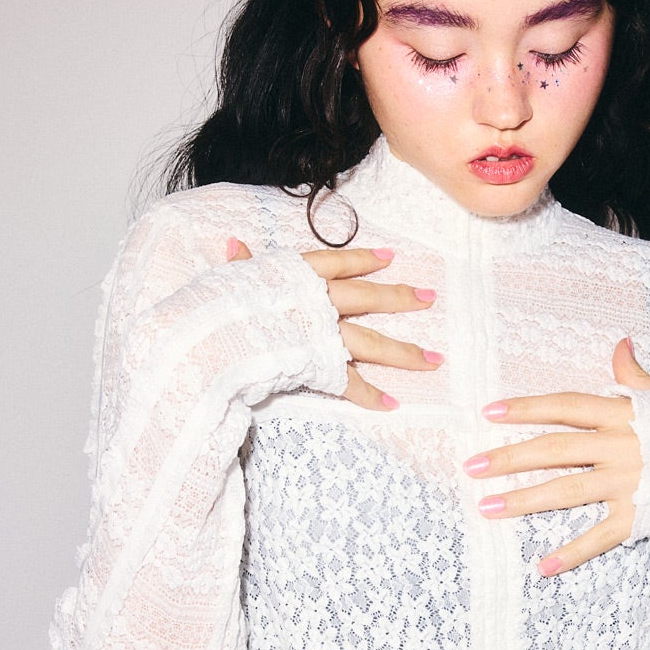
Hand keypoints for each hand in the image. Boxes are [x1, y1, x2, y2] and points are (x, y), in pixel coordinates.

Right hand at [226, 238, 441, 409]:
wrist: (215, 338)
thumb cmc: (219, 305)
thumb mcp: (231, 279)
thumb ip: (241, 264)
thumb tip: (236, 245)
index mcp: (299, 275)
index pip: (339, 262)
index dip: (365, 259)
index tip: (390, 257)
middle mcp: (320, 302)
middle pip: (369, 298)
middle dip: (401, 298)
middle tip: (430, 298)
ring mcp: (325, 335)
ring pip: (373, 343)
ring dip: (406, 353)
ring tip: (434, 361)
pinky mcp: (322, 367)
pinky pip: (351, 384)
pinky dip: (371, 396)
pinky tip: (392, 404)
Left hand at [462, 338, 649, 574]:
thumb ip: (634, 375)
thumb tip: (620, 343)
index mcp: (623, 415)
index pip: (566, 407)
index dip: (527, 408)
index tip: (489, 412)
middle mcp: (621, 447)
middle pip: (555, 449)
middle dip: (509, 457)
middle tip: (470, 467)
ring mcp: (629, 484)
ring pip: (566, 492)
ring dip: (524, 501)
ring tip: (487, 508)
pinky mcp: (640, 517)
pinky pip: (599, 538)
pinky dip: (572, 553)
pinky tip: (542, 567)